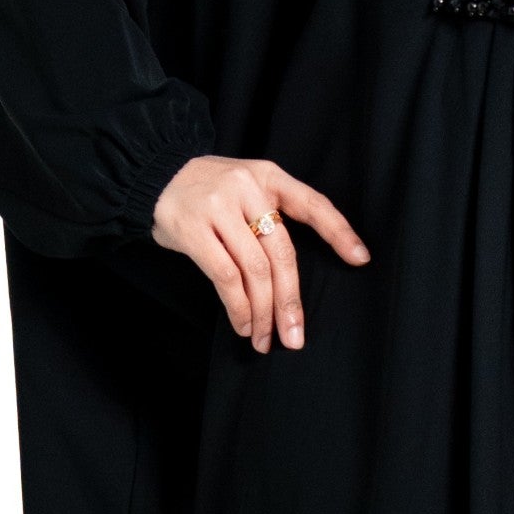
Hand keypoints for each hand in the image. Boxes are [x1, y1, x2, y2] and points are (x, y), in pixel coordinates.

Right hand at [151, 155, 369, 352]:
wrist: (154, 175)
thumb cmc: (208, 192)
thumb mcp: (246, 187)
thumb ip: (271, 215)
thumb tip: (292, 279)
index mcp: (268, 176)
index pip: (313, 204)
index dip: (338, 232)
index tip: (360, 259)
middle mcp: (247, 188)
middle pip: (281, 253)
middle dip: (290, 301)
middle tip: (294, 337)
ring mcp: (218, 207)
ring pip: (254, 270)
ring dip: (262, 312)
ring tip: (265, 339)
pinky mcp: (193, 229)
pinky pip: (224, 276)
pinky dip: (237, 307)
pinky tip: (243, 324)